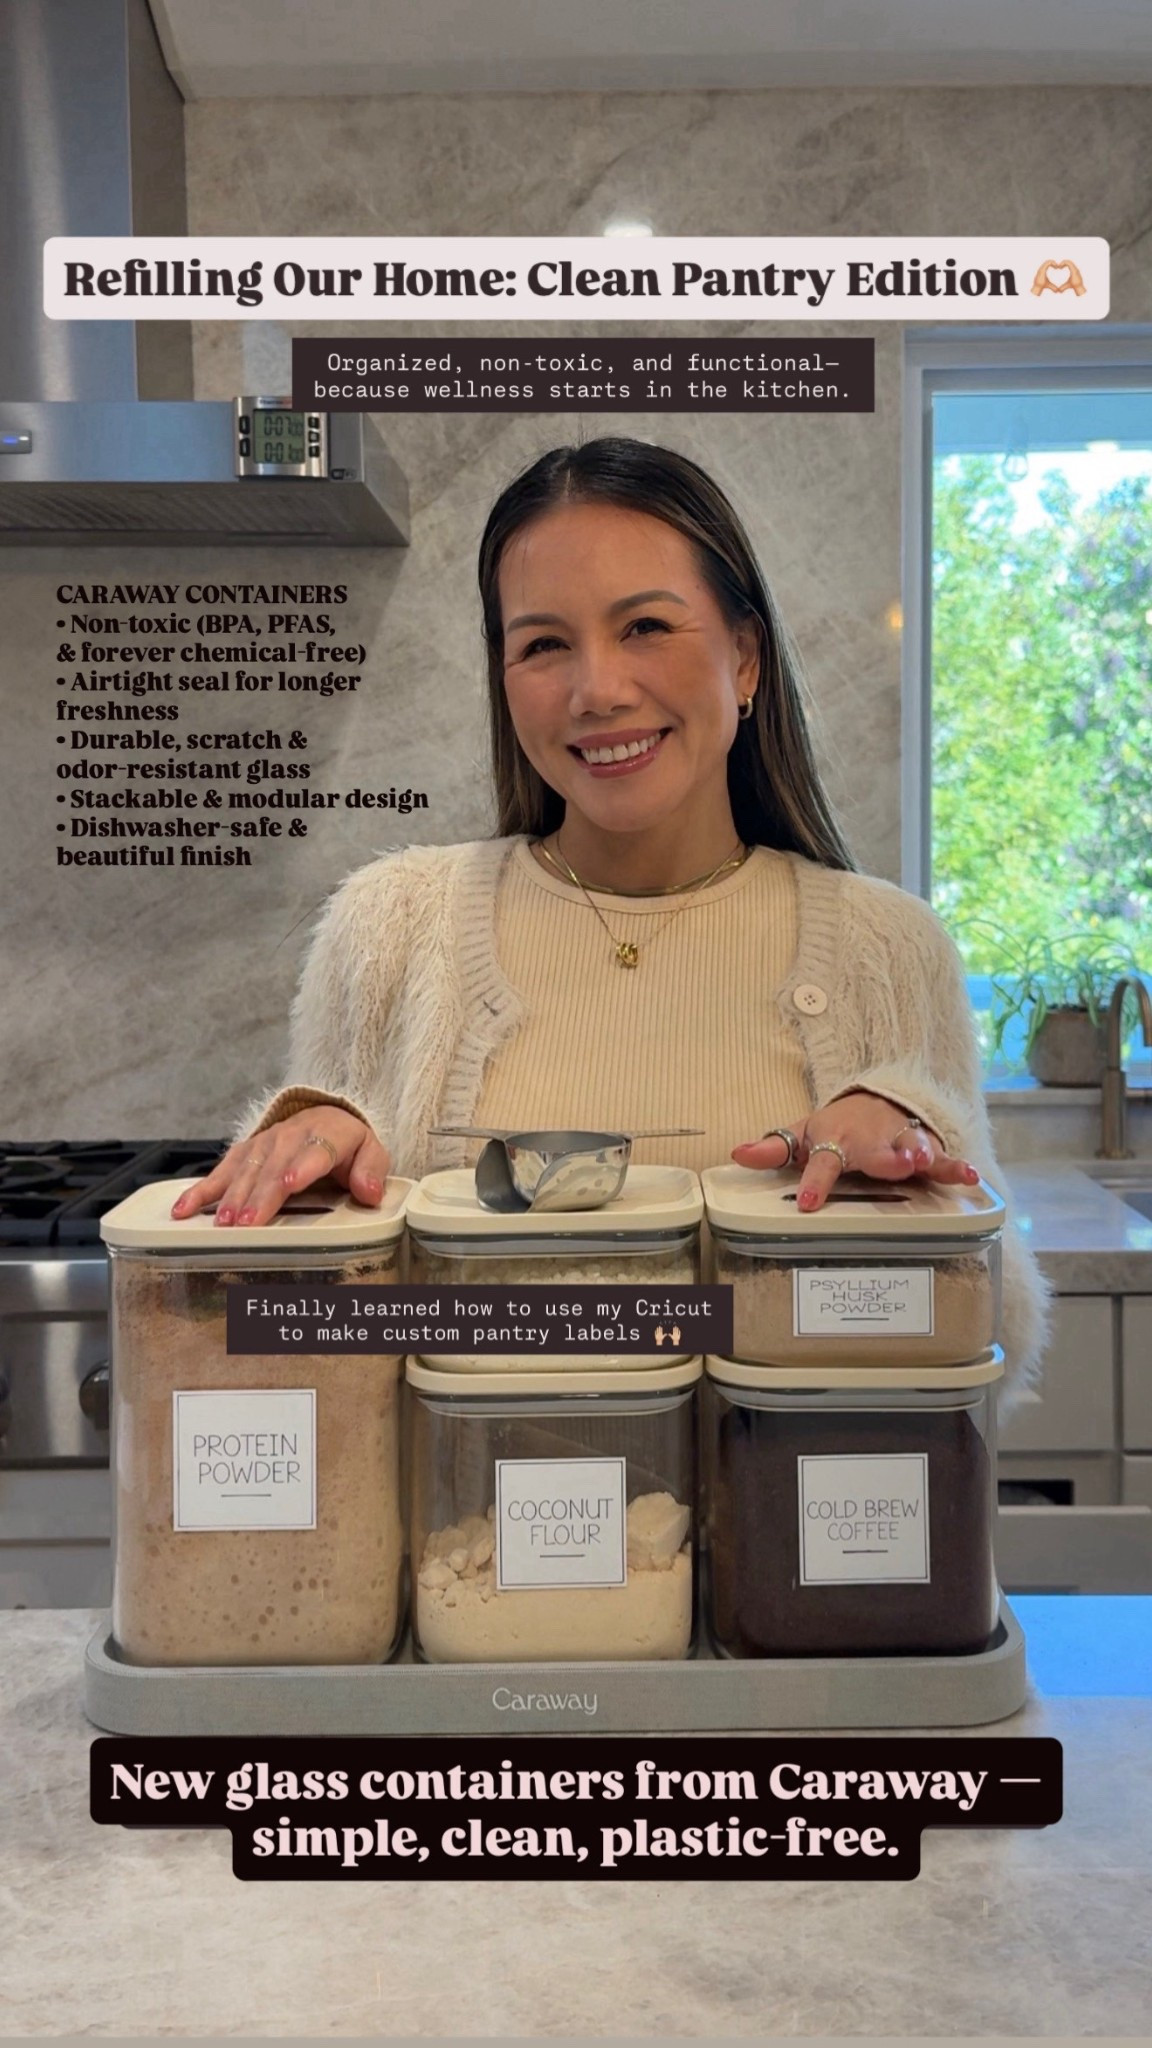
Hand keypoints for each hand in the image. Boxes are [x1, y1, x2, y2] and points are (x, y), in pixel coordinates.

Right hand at [169, 1108, 390, 1227]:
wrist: (324, 1116)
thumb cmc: (347, 1144)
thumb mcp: (370, 1151)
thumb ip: (372, 1171)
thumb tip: (370, 1192)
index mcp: (328, 1133)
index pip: (315, 1150)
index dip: (301, 1167)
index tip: (288, 1184)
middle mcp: (291, 1135)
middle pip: (274, 1166)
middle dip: (259, 1195)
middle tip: (248, 1224)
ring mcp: (264, 1143)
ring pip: (246, 1169)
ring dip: (232, 1196)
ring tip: (223, 1223)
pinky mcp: (245, 1152)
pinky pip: (221, 1170)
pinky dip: (202, 1190)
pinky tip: (184, 1209)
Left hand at [730, 1091, 980, 1212]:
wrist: (876, 1098)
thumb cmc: (836, 1126)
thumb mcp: (802, 1134)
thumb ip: (772, 1148)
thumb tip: (736, 1154)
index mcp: (834, 1140)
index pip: (822, 1163)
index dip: (814, 1183)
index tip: (806, 1202)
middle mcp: (868, 1141)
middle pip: (876, 1153)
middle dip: (886, 1159)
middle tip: (897, 1167)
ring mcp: (898, 1144)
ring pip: (912, 1150)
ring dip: (920, 1155)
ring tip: (929, 1161)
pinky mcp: (924, 1149)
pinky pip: (942, 1160)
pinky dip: (957, 1167)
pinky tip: (972, 1177)